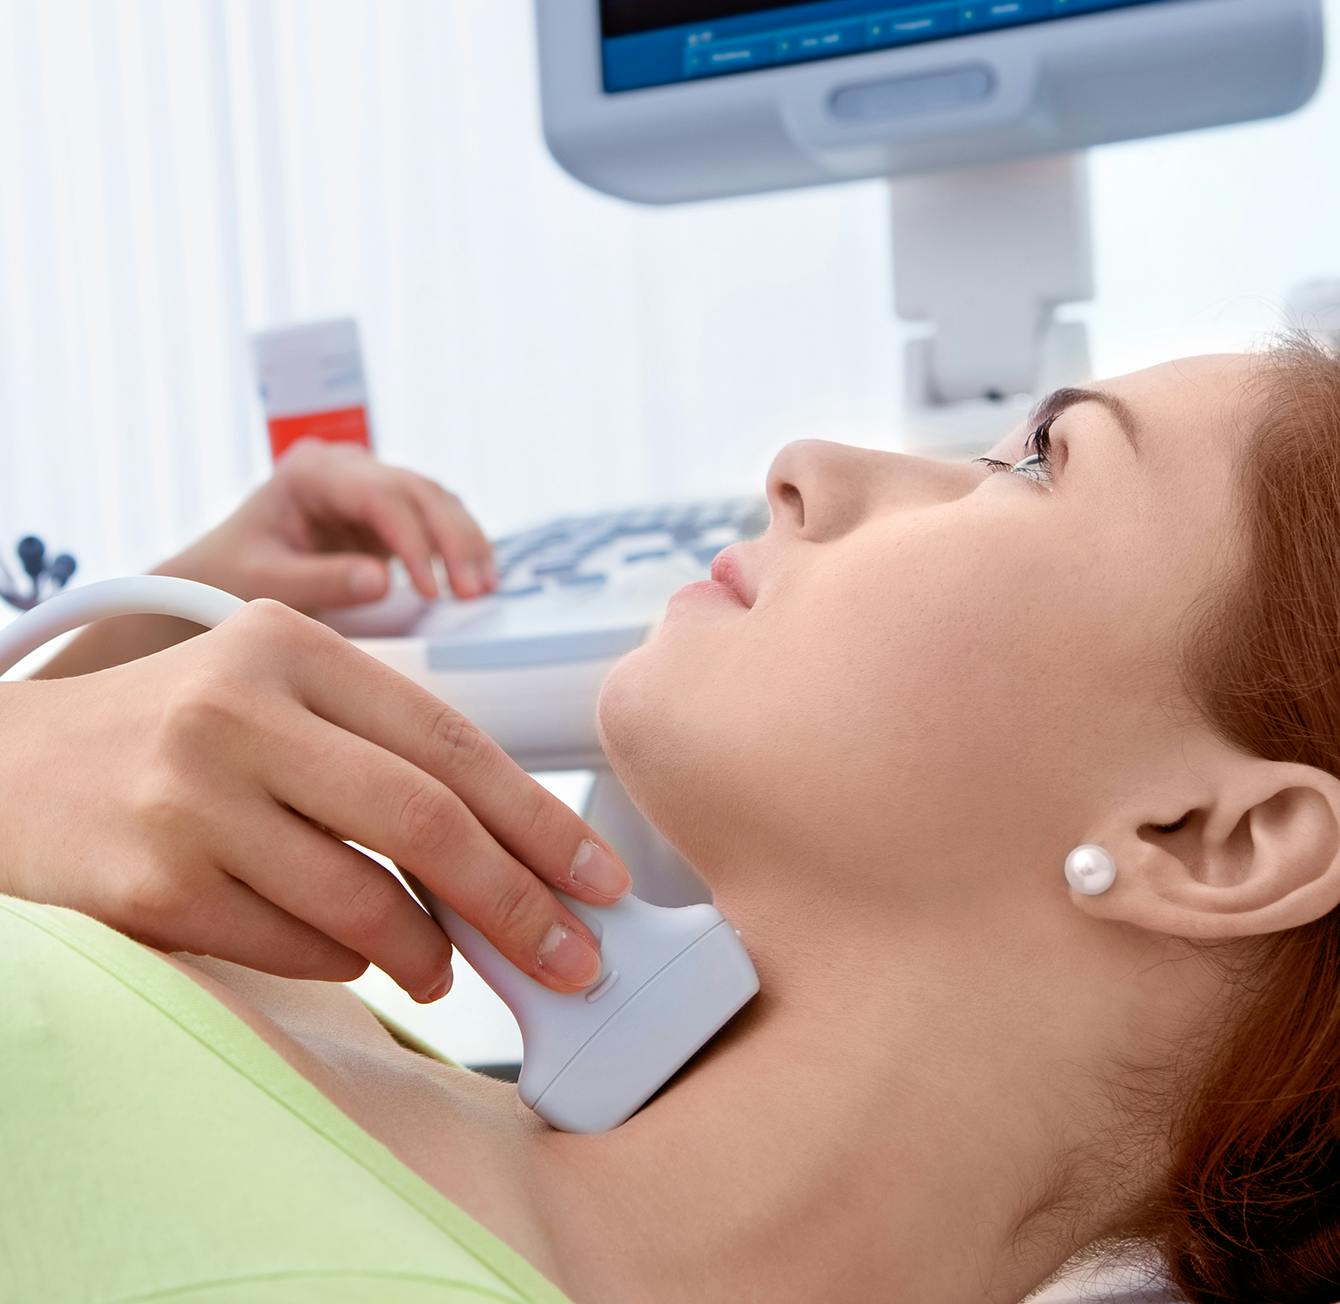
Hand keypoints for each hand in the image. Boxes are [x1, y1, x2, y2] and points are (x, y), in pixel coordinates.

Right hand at [3, 601, 631, 999]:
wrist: (11, 771)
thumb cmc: (178, 735)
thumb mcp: (275, 696)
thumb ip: (381, 751)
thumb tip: (511, 855)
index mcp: (289, 646)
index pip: (451, 739)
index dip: (540, 819)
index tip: (600, 880)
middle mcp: (239, 709)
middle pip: (426, 821)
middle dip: (518, 901)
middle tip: (571, 955)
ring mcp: (190, 798)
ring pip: (365, 901)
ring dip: (430, 952)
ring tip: (445, 968)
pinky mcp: (152, 884)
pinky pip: (296, 946)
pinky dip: (345, 963)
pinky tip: (352, 956)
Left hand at [162, 439, 498, 611]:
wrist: (214, 575)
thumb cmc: (227, 575)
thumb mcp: (264, 583)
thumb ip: (321, 582)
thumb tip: (384, 582)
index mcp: (311, 472)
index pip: (380, 496)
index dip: (414, 541)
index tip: (433, 592)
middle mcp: (346, 468)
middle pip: (419, 491)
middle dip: (453, 540)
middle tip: (475, 592)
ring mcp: (369, 486)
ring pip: (436, 500)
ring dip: (465, 542)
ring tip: (485, 589)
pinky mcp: (385, 513)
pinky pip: (435, 519)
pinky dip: (459, 546)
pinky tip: (479, 577)